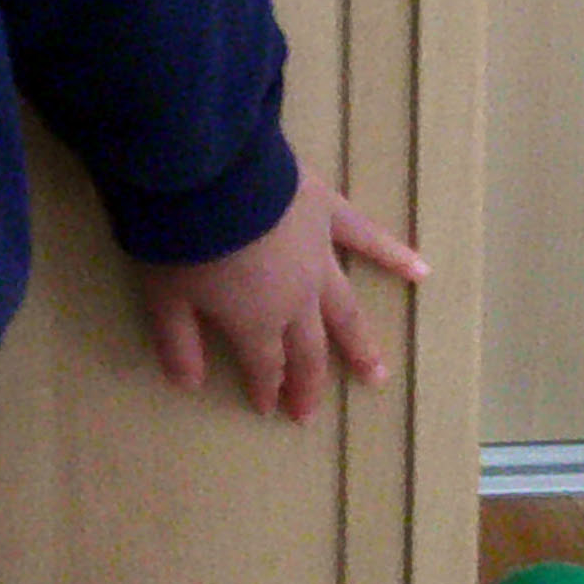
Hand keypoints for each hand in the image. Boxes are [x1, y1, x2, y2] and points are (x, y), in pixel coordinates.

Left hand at [137, 171, 428, 423]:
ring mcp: (318, 257)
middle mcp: (296, 300)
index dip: (266, 388)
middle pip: (307, 348)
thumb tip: (188, 384)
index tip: (267, 408)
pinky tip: (419, 269)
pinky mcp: (326, 212)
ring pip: (344, 309)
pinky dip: (393, 253)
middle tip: (310, 411)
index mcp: (256, 321)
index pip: (265, 366)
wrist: (210, 171)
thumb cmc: (181, 237)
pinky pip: (366, 236)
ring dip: (360, 343)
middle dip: (308, 381)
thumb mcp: (164, 294)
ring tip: (374, 373)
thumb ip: (177, 341)